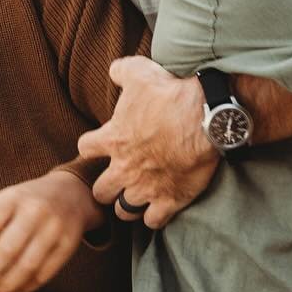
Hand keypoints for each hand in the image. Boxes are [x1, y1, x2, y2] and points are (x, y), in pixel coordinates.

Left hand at [0, 168, 99, 291]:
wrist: (71, 193)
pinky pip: (45, 273)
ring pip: (28, 265)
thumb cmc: (24, 202)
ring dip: (5, 286)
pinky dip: (24, 288)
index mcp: (13, 197)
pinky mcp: (69, 245)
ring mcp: (55, 228)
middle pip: (9, 248)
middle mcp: (36, 211)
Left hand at [78, 57, 218, 227]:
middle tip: (119, 178)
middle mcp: (124, 168)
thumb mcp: (140, 71)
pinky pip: (152, 222)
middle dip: (107, 186)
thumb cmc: (171, 93)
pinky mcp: (170, 199)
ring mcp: (146, 187)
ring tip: (137, 197)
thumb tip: (114, 70)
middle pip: (100, 191)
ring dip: (128, 204)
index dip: (93, 147)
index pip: (85, 149)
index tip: (104, 144)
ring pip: (124, 210)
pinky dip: (154, 217)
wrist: (206, 116)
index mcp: (112, 139)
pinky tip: (160, 208)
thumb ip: (121, 71)